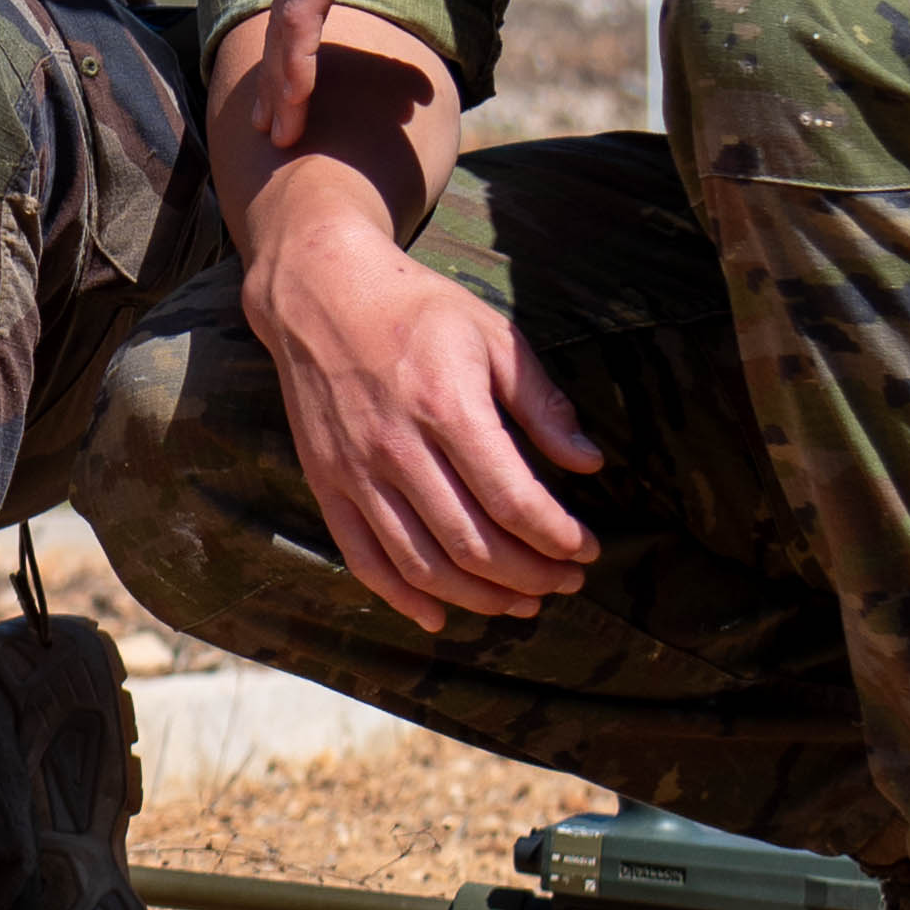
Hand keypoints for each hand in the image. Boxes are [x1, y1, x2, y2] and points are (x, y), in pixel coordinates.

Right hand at [235, 222, 597, 630]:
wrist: (318, 293)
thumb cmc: (417, 309)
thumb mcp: (493, 336)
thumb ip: (542, 403)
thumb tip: (590, 463)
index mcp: (447, 406)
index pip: (513, 501)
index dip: (558, 537)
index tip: (586, 549)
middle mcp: (398, 449)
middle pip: (473, 544)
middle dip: (531, 576)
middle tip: (565, 582)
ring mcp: (356, 473)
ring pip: (424, 565)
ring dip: (480, 598)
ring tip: (521, 604)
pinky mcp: (326, 485)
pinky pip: (365, 560)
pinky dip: (404, 599)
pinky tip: (441, 616)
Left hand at [258, 0, 540, 149]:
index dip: (307, 33)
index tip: (305, 76)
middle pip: (289, 10)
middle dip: (282, 69)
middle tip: (277, 120)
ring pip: (287, 25)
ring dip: (282, 82)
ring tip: (279, 133)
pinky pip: (300, 20)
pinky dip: (295, 64)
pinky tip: (293, 104)